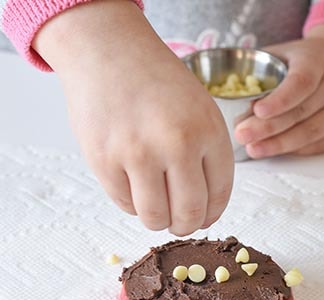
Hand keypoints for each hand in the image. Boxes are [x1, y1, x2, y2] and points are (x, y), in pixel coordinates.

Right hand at [34, 0, 233, 235]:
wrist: (107, 50)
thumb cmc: (155, 80)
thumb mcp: (199, 108)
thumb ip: (207, 153)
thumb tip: (205, 207)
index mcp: (207, 130)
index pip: (218, 194)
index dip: (212, 214)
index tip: (204, 218)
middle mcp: (176, 144)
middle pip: (188, 213)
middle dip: (186, 226)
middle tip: (179, 223)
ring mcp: (137, 154)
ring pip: (155, 217)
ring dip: (158, 220)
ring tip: (156, 208)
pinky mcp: (104, 161)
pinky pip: (124, 204)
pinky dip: (131, 202)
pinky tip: (133, 184)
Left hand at [234, 25, 323, 157]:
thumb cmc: (302, 60)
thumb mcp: (279, 53)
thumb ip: (256, 70)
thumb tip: (221, 93)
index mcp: (316, 62)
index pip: (301, 83)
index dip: (280, 100)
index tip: (257, 111)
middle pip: (301, 112)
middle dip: (269, 128)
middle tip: (243, 135)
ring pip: (310, 133)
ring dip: (279, 144)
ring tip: (254, 149)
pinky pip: (319, 145)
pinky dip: (295, 150)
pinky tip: (275, 151)